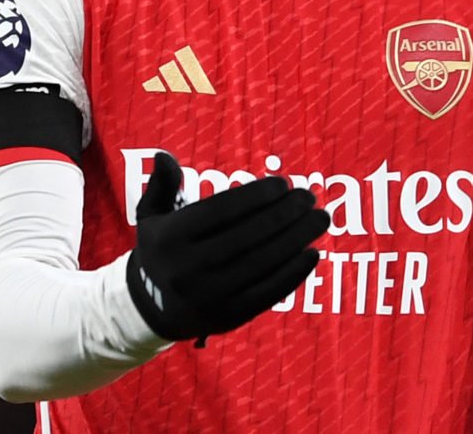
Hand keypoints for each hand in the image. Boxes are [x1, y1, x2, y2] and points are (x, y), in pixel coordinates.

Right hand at [125, 151, 328, 341]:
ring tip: (320, 218)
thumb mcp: (151, 217)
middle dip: (284, 213)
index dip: (255, 196)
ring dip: (297, 238)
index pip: (220, 211)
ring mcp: (210, 296)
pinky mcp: (229, 317)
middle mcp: (188, 269)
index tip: (282, 183)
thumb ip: (161, 185)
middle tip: (309, 196)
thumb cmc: (161, 251)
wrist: (151, 310)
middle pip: (247, 236)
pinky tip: (312, 253)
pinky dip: (293, 274)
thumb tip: (163, 156)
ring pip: (262, 263)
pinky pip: (267, 293)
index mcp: (169, 238)